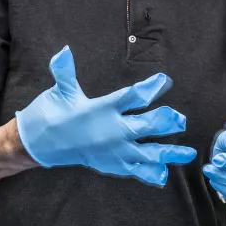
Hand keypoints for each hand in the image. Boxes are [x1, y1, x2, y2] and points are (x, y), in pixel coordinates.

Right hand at [15, 46, 195, 186]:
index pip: (132, 96)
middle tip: (180, 119)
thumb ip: (65, 71)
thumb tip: (63, 50)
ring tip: (188, 152)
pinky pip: (135, 170)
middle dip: (166, 121)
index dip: (150, 88)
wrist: (38, 144)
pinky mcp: (110, 165)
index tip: (164, 81)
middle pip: (147, 125)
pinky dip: (150, 173)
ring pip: (148, 152)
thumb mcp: (61, 91)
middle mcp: (112, 131)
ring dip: (169, 152)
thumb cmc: (50, 114)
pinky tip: (164, 174)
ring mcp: (114, 151)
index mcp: (102, 109)